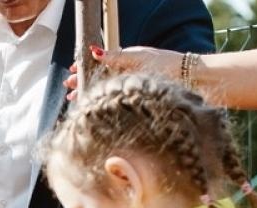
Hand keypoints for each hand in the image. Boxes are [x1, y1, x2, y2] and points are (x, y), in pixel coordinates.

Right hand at [65, 46, 181, 97]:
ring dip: (88, 92)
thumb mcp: (137, 57)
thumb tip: (94, 51)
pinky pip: (111, 98)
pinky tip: (92, 107)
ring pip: (102, 88)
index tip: (72, 71)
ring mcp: (129, 84)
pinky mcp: (134, 96)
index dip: (84, 67)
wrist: (187, 75)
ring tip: (75, 98)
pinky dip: (99, 101)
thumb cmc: (165, 63)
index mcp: (125, 60)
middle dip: (82, 81)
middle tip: (68, 87)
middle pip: (98, 76)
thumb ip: (115, 56)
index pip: (99, 62)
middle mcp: (125, 72)